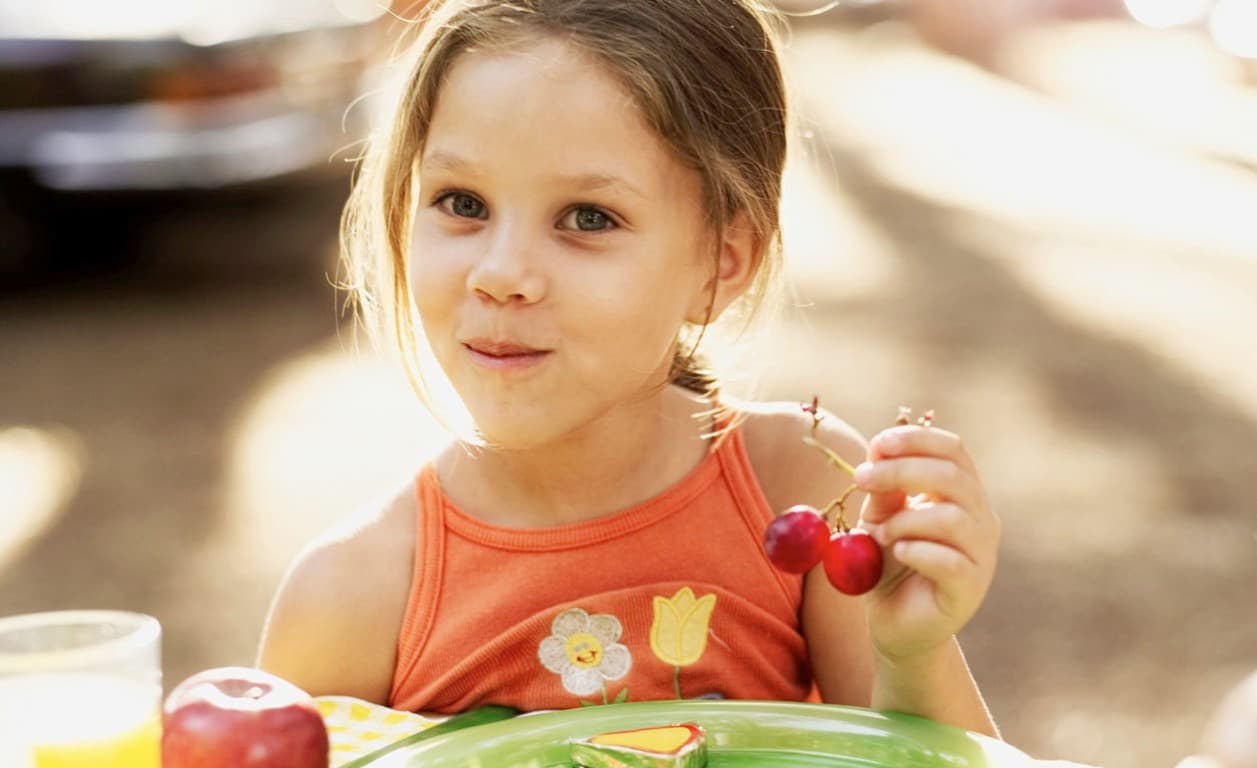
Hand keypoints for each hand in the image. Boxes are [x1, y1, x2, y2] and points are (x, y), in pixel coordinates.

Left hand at [853, 425, 999, 661]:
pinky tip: (897, 552)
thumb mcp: (881, 518)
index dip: (917, 440)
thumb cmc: (891, 564)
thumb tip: (877, 452)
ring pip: (952, 517)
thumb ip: (884, 490)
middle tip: (862, 478)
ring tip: (881, 534)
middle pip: (952, 476)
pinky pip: (950, 561)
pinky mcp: (970, 589)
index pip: (953, 450)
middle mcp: (981, 519)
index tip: (878, 444)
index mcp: (962, 494)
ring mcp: (982, 555)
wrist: (896, 624)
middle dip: (901, 470)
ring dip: (905, 519)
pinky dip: (917, 550)